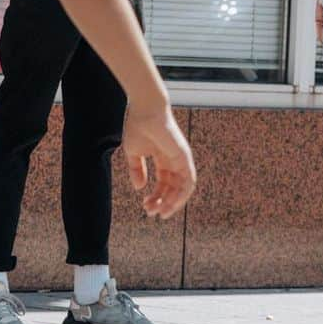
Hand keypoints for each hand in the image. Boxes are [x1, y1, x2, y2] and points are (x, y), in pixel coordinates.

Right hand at [123, 104, 195, 218]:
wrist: (144, 110)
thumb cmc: (138, 126)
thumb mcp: (133, 152)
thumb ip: (137, 170)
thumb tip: (139, 188)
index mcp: (162, 159)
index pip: (163, 184)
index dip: (155, 197)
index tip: (144, 206)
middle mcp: (174, 161)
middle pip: (172, 188)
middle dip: (162, 203)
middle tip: (151, 213)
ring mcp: (181, 159)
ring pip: (182, 188)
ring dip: (173, 203)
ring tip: (161, 213)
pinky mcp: (185, 157)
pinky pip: (189, 181)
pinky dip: (182, 195)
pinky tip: (171, 204)